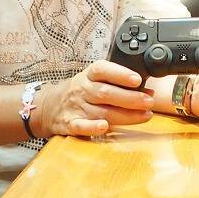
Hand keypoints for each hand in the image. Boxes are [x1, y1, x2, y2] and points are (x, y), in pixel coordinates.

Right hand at [35, 61, 155, 138]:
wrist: (49, 105)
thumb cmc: (82, 91)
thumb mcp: (96, 80)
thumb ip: (119, 83)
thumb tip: (148, 90)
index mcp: (90, 75)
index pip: (103, 70)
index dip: (121, 74)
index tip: (138, 80)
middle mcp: (83, 89)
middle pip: (106, 93)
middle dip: (130, 98)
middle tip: (149, 102)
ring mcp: (76, 107)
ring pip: (101, 111)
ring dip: (125, 115)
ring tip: (144, 116)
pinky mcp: (70, 124)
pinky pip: (81, 126)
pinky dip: (93, 128)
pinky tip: (105, 128)